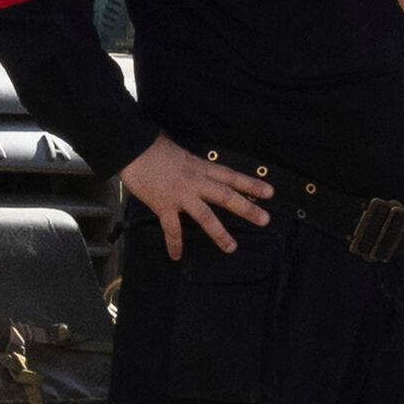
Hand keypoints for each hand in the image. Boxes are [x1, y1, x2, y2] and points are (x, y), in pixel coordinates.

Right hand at [121, 137, 274, 257]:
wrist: (133, 148)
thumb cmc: (154, 147)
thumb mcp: (181, 152)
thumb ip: (192, 164)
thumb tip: (197, 168)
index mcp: (201, 167)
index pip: (231, 176)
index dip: (251, 184)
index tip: (269, 192)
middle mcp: (196, 181)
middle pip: (226, 196)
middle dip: (247, 208)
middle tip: (265, 219)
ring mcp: (181, 195)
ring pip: (206, 216)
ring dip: (220, 233)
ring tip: (232, 247)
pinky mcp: (164, 205)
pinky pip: (172, 228)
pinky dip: (175, 243)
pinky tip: (177, 256)